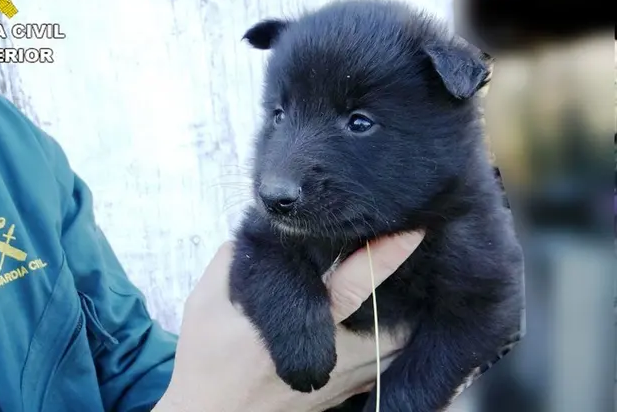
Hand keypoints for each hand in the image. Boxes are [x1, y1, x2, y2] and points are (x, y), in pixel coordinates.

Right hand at [153, 232, 424, 411]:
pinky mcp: (343, 395)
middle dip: (413, 290)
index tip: (411, 229)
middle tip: (418, 255)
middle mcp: (333, 356)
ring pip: (396, 348)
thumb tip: (261, 229)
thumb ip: (231, 260)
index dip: (383, 255)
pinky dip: (393, 343)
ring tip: (411, 285)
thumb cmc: (207, 362)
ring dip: (406, 316)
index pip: (353, 284)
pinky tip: (389, 323)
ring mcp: (343, 381)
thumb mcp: (205, 303)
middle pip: (395, 322)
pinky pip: (384, 367)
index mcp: (298, 325)